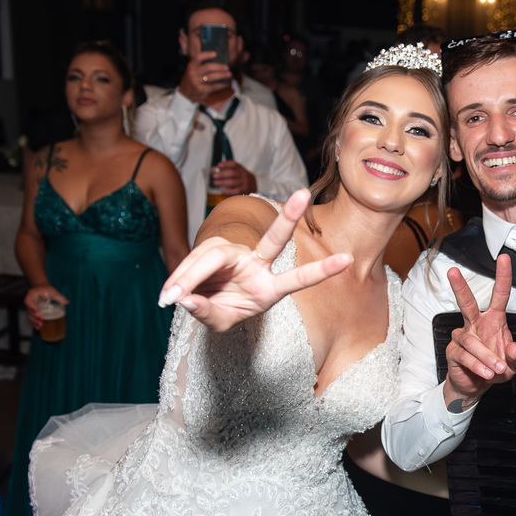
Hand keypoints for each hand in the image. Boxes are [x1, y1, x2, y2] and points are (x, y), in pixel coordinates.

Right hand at [24, 285, 68, 328]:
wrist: (42, 288)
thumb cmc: (47, 289)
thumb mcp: (53, 291)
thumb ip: (59, 297)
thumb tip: (67, 302)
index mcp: (32, 294)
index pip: (28, 300)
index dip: (30, 306)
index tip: (35, 310)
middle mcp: (30, 301)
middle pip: (28, 310)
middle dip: (34, 316)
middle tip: (40, 320)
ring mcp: (30, 306)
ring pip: (29, 315)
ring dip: (33, 321)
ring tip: (40, 326)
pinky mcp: (32, 311)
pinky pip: (31, 317)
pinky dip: (34, 323)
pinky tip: (38, 328)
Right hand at [159, 189, 352, 331]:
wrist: (206, 302)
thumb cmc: (223, 311)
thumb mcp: (219, 322)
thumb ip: (207, 312)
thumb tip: (186, 299)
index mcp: (270, 287)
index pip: (297, 279)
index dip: (321, 270)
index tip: (347, 260)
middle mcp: (258, 264)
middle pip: (274, 240)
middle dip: (288, 218)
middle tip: (302, 194)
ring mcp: (236, 254)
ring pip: (214, 256)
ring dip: (189, 276)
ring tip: (169, 298)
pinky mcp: (214, 250)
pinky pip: (196, 261)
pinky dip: (180, 279)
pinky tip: (168, 296)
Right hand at [178, 51, 232, 102]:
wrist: (185, 93)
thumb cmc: (193, 79)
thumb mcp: (193, 70)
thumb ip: (201, 65)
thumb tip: (218, 61)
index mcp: (191, 65)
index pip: (198, 57)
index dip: (207, 55)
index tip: (215, 54)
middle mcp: (192, 72)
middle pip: (208, 67)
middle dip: (219, 67)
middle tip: (227, 67)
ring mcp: (196, 82)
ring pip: (211, 77)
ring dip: (222, 75)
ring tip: (229, 74)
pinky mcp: (200, 90)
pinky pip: (213, 86)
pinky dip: (221, 85)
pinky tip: (226, 83)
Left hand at [210, 160, 257, 195]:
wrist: (255, 187)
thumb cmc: (242, 179)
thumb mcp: (238, 172)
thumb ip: (228, 170)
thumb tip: (214, 170)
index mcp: (241, 169)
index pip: (234, 164)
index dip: (226, 164)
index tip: (218, 165)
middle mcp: (244, 175)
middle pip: (232, 173)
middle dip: (222, 174)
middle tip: (214, 176)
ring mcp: (245, 183)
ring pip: (233, 182)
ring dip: (223, 182)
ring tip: (215, 183)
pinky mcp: (245, 190)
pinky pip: (236, 190)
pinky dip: (228, 191)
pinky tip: (222, 191)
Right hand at [442, 254, 515, 409]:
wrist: (477, 386)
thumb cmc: (494, 368)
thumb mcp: (514, 364)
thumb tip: (514, 349)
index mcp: (493, 320)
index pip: (499, 294)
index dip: (503, 276)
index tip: (504, 260)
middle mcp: (476, 324)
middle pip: (466, 302)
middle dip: (459, 286)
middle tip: (453, 272)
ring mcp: (463, 337)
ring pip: (473, 342)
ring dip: (487, 357)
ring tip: (497, 369)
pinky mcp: (454, 351)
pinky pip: (465, 356)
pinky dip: (478, 365)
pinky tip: (486, 372)